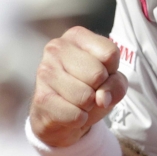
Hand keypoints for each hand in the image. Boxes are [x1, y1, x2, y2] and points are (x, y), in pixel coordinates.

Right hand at [29, 26, 127, 147]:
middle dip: (99, 89)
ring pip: (85, 96)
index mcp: (76, 36)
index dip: (112, 71)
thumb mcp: (112, 81)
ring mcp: (45, 72)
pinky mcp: (40, 98)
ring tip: (79, 101)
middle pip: (98, 74)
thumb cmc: (89, 89)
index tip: (102, 74)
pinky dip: (79, 119)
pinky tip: (70, 112)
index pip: (110, 53)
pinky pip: (74, 114)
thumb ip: (117, 84)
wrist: (60, 117)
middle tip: (89, 89)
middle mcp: (57, 48)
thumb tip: (102, 98)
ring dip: (88, 106)